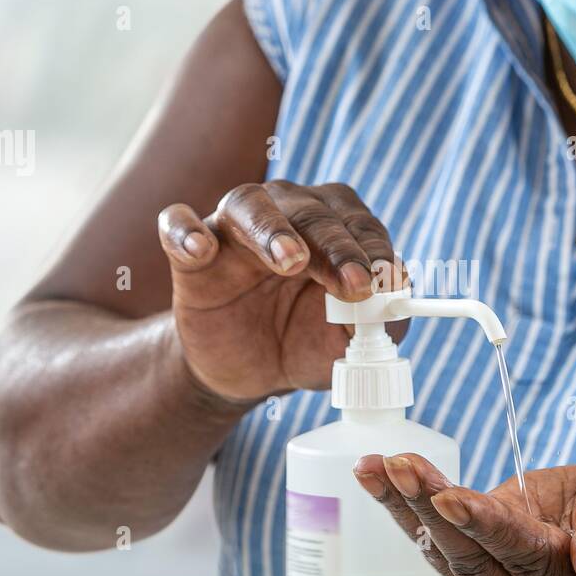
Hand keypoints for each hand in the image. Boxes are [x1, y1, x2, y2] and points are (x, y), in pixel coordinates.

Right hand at [157, 181, 404, 400]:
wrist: (248, 370)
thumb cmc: (304, 340)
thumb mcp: (348, 341)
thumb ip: (380, 319)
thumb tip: (396, 293)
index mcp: (332, 227)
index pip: (357, 224)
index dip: (373, 252)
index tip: (383, 283)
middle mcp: (285, 214)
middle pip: (310, 212)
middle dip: (335, 247)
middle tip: (353, 284)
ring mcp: (234, 229)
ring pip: (249, 204)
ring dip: (271, 229)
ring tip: (289, 260)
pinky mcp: (191, 254)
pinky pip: (179, 224)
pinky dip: (186, 232)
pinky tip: (200, 250)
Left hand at [353, 451, 575, 575]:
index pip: (538, 566)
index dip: (494, 530)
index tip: (453, 498)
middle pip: (481, 568)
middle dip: (436, 513)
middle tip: (402, 465)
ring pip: (452, 561)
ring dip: (408, 511)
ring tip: (375, 467)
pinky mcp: (493, 567)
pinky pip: (445, 544)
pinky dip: (410, 509)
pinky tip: (380, 475)